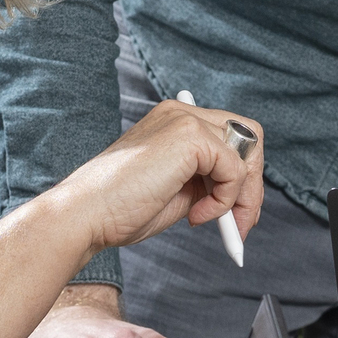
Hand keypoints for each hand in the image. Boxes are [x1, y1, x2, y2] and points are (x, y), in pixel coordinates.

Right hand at [63, 96, 263, 255]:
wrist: (85, 215)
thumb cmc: (121, 209)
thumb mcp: (178, 190)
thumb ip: (208, 181)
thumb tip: (246, 194)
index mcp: (177, 121)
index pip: (234, 136)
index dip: (243, 175)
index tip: (236, 216)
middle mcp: (182, 112)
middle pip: (250, 136)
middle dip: (252, 184)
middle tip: (240, 225)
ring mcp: (185, 119)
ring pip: (248, 150)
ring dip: (242, 195)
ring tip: (218, 224)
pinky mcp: (188, 135)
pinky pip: (234, 169)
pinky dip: (225, 200)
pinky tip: (195, 216)